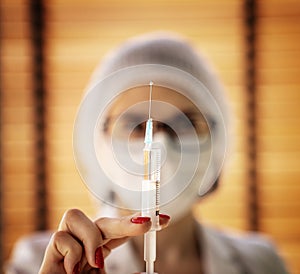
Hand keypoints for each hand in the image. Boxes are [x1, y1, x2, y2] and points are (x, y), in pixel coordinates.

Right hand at [39, 209, 169, 273]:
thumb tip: (149, 273)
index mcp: (99, 252)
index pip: (121, 231)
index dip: (139, 223)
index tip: (163, 220)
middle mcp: (84, 245)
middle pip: (103, 221)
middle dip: (125, 221)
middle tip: (146, 223)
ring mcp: (67, 246)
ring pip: (75, 216)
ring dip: (90, 237)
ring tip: (94, 262)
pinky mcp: (50, 253)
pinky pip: (61, 237)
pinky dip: (72, 253)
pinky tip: (72, 271)